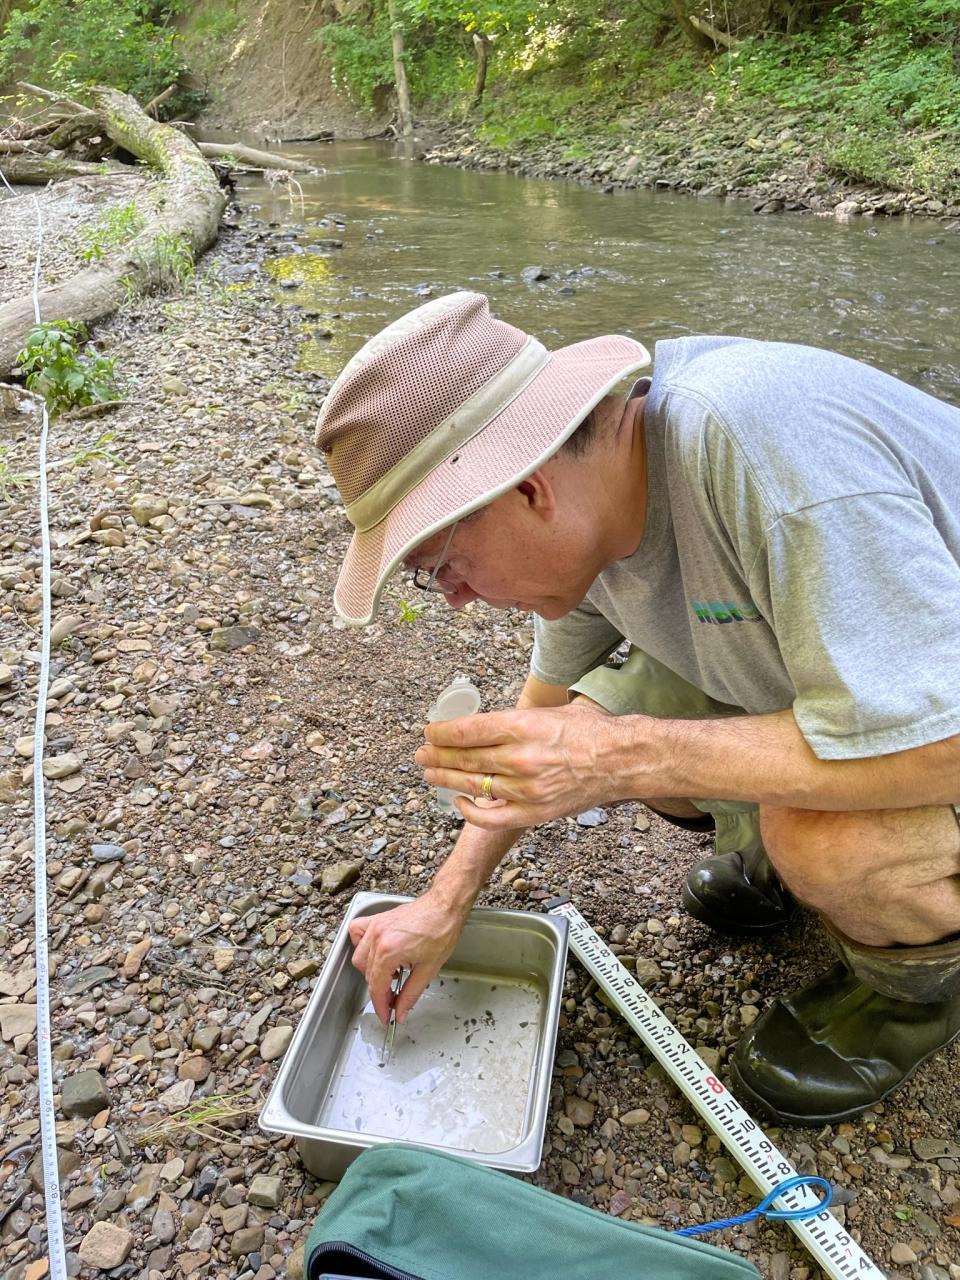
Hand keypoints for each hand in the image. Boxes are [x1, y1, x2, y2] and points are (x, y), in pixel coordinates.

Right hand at [348, 892, 469, 1023]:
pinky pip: (357, 933)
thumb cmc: (441, 930)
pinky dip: (362, 945)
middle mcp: (377, 937)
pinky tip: (376, 952)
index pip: (376, 987)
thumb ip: (410, 994)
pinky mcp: (377, 919)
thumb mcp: (429, 969)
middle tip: (393, 998)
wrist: (445, 906)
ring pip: (359, 957)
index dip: (381, 1006)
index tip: (386, 1015)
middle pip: (367, 974)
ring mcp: (375, 926)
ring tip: (389, 975)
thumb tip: (401, 1011)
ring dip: (371, 971)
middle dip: (379, 990)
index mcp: (389, 951)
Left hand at [415, 701, 626, 830]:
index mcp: (522, 726)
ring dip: (446, 779)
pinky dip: (471, 810)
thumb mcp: (549, 711)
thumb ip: (514, 720)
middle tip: (421, 753)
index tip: (429, 732)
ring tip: (430, 773)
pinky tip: (458, 800)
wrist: (622, 760)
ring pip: (473, 785)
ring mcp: (526, 789)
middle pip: (464, 758)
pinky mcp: (534, 812)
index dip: (441, 733)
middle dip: (436, 755)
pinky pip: (492, 817)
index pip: (466, 731)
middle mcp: (520, 758)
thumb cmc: (590, 732)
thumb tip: (482, 725)